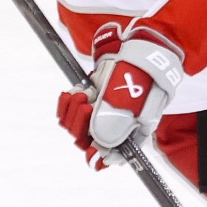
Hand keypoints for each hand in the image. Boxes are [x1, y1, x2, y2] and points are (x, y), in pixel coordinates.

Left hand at [55, 24, 184, 168]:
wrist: (136, 49)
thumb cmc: (138, 77)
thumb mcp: (128, 105)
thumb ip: (112, 128)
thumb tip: (97, 150)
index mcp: (132, 132)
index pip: (115, 156)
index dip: (101, 157)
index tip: (93, 152)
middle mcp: (116, 125)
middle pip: (89, 141)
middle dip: (83, 125)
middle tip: (88, 106)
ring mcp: (101, 111)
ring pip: (76, 126)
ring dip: (74, 111)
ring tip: (83, 94)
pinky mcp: (88, 98)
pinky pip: (69, 111)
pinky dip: (68, 103)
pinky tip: (75, 91)